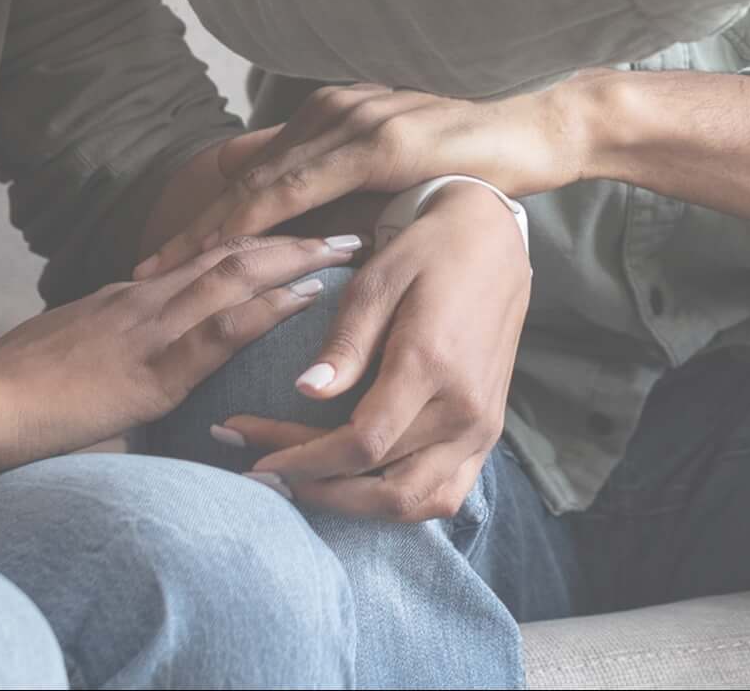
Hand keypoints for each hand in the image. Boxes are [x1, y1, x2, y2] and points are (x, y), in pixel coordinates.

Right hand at [0, 233, 355, 469]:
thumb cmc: (12, 388)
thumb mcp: (70, 356)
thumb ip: (110, 351)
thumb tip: (134, 366)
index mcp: (130, 296)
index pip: (207, 257)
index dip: (259, 242)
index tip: (302, 231)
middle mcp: (146, 297)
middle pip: (235, 253)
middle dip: (294, 238)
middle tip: (347, 227)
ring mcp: (150, 326)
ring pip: (237, 276)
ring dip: (298, 260)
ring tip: (347, 250)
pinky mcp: (152, 368)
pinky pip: (220, 329)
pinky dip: (269, 309)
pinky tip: (307, 302)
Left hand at [142, 84, 584, 275]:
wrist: (538, 129)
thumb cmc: (474, 156)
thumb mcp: (398, 171)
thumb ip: (354, 187)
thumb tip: (316, 227)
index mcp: (333, 118)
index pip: (254, 169)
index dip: (207, 211)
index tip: (167, 252)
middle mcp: (332, 112)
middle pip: (243, 176)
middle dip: (192, 226)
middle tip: (144, 270)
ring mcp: (351, 122)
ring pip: (262, 182)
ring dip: (211, 228)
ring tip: (171, 269)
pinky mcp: (377, 142)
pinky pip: (304, 188)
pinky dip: (261, 220)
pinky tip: (234, 250)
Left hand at [216, 190, 528, 520]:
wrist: (495, 243)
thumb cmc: (428, 252)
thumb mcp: (378, 280)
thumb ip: (346, 342)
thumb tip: (305, 390)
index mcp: (433, 364)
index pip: (362, 444)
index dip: (302, 460)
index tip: (255, 458)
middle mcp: (465, 409)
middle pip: (383, 486)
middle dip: (316, 487)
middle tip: (265, 472)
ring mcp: (482, 427)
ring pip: (416, 503)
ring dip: (355, 506)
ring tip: (304, 484)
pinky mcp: (488, 433)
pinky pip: (444, 494)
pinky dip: (396, 503)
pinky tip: (354, 485)